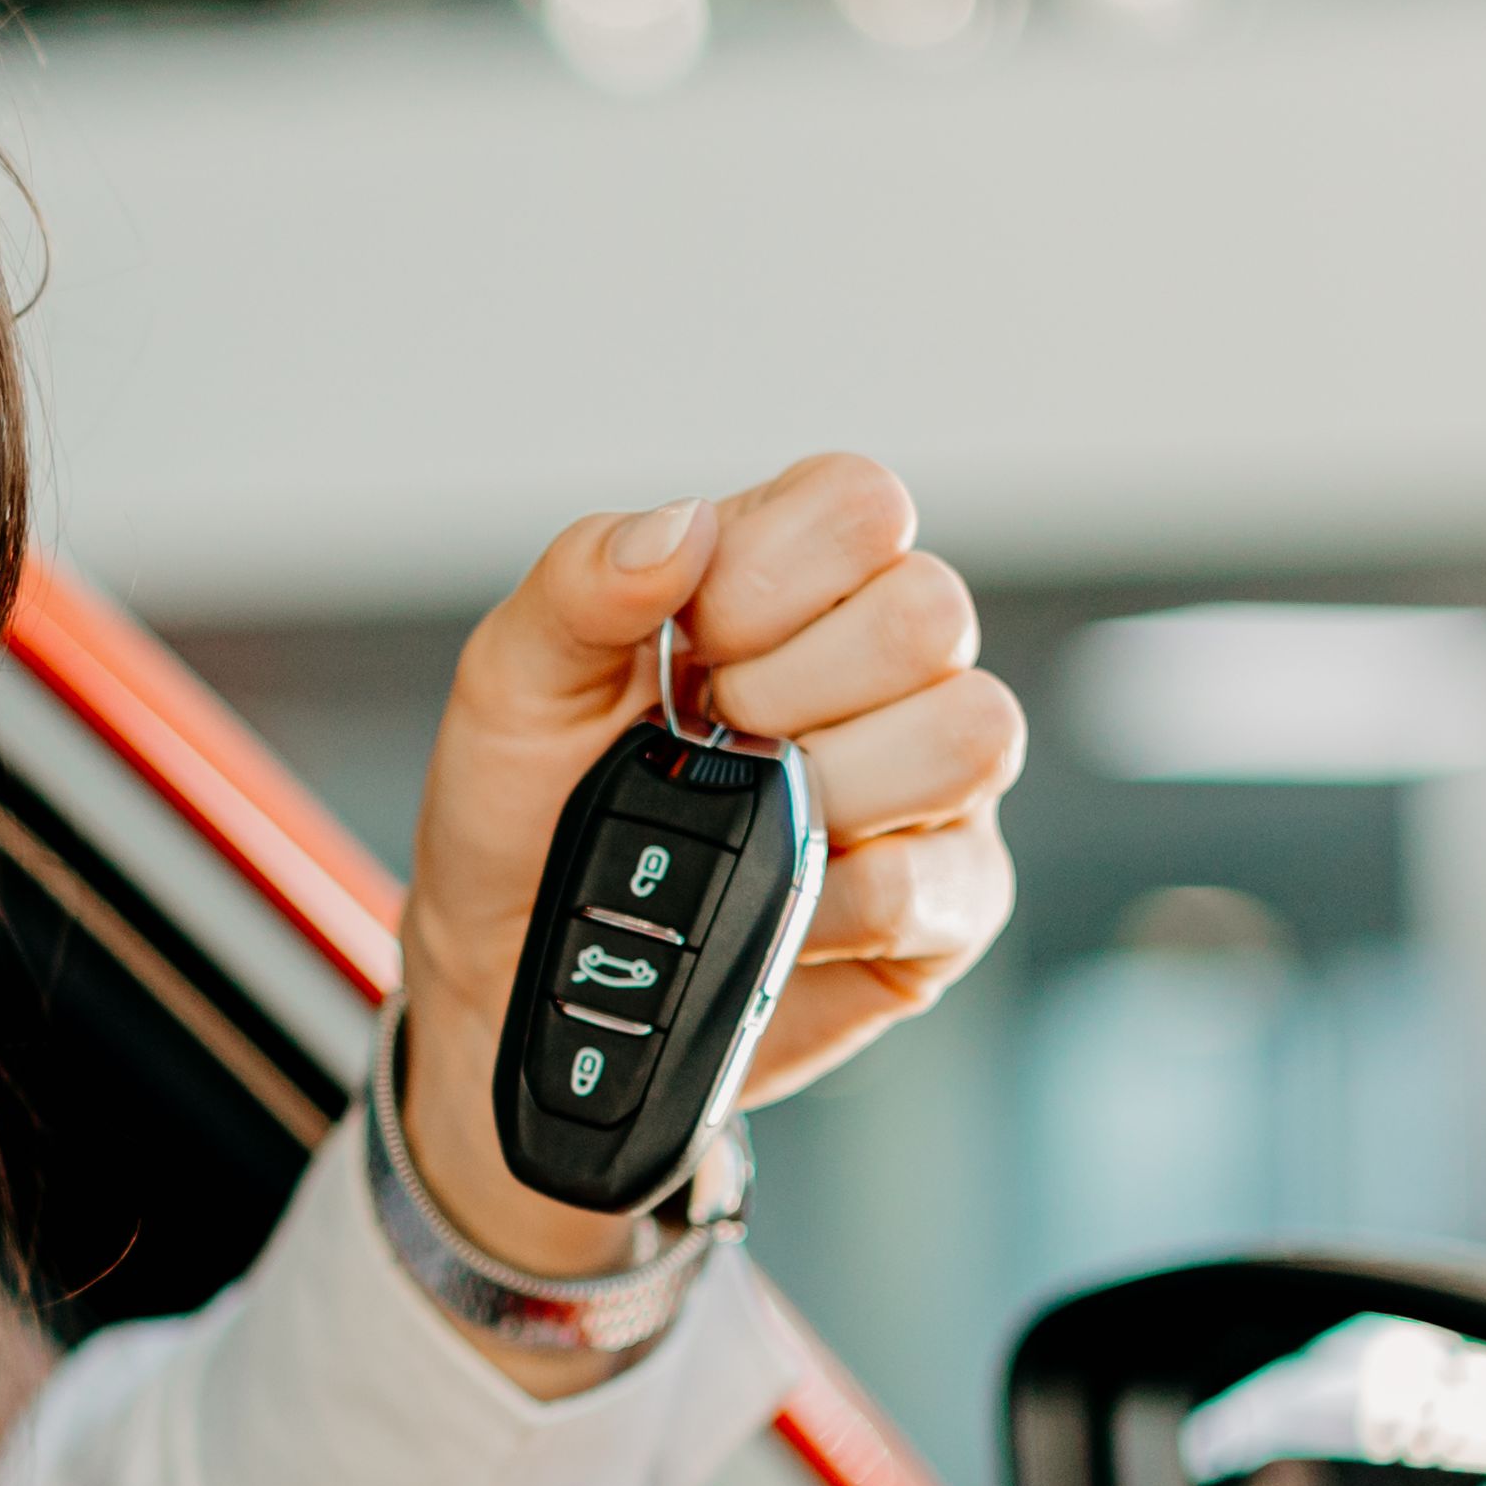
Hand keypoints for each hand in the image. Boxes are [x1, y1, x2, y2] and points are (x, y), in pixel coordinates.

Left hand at [392, 451, 1021, 1299]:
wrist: (514, 980)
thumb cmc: (526, 815)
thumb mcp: (513, 683)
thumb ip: (583, 581)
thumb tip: (680, 526)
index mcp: (791, 585)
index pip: (860, 505)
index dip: (773, 570)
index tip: (690, 645)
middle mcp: (882, 672)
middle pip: (931, 611)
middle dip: (793, 685)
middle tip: (708, 742)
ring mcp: (928, 789)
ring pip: (971, 735)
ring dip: (832, 786)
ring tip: (745, 825)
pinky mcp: (945, 904)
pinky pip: (938, 881)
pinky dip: (835, 903)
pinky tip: (772, 908)